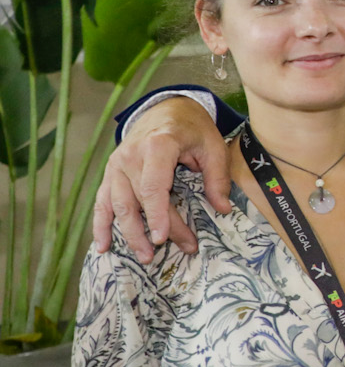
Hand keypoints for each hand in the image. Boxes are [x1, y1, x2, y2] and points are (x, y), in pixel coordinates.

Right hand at [91, 98, 229, 262]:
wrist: (166, 109)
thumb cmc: (192, 129)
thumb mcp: (213, 146)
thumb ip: (218, 177)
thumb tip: (222, 209)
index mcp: (157, 146)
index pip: (153, 186)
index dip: (157, 214)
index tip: (162, 238)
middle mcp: (131, 156)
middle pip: (138, 201)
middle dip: (153, 230)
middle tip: (171, 251)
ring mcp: (116, 165)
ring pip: (117, 205)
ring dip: (128, 234)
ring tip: (144, 258)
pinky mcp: (110, 173)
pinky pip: (102, 201)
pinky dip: (100, 224)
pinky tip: (102, 246)